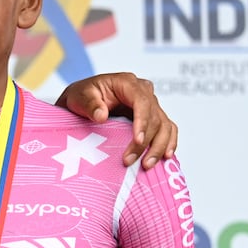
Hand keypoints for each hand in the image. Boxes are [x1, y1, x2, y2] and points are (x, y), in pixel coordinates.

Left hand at [55, 72, 176, 168]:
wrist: (82, 102)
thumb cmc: (81, 96)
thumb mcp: (79, 97)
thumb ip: (90, 104)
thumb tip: (101, 116)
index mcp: (127, 83)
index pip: (142, 101)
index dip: (142, 122)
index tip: (138, 140)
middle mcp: (143, 92)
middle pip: (154, 117)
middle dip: (145, 142)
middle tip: (129, 160)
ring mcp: (150, 105)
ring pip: (164, 125)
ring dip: (158, 146)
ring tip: (147, 164)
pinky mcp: (152, 117)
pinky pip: (167, 129)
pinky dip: (168, 142)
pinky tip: (165, 156)